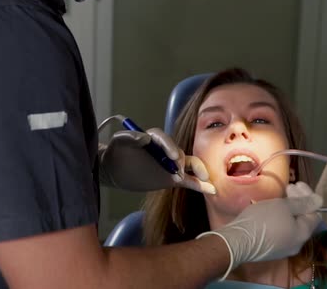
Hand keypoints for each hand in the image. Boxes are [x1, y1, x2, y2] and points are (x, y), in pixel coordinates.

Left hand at [98, 128, 215, 193]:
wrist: (115, 170)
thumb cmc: (116, 153)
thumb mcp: (118, 142)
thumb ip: (128, 137)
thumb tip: (144, 138)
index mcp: (153, 139)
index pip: (164, 140)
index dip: (170, 146)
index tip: (173, 156)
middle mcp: (165, 150)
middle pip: (179, 152)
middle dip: (182, 162)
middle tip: (178, 171)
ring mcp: (170, 165)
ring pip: (189, 166)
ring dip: (196, 171)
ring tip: (202, 178)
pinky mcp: (171, 178)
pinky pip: (188, 181)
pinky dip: (199, 185)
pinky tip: (211, 189)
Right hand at [197, 182, 321, 279]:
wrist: (238, 241)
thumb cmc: (262, 221)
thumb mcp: (282, 206)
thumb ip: (302, 203)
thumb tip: (320, 200)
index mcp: (303, 234)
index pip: (314, 213)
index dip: (308, 197)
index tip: (296, 184)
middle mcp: (297, 244)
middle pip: (303, 220)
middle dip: (298, 202)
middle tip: (287, 188)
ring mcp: (283, 249)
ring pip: (291, 225)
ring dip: (287, 210)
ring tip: (276, 199)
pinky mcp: (270, 249)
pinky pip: (280, 231)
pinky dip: (279, 219)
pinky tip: (268, 212)